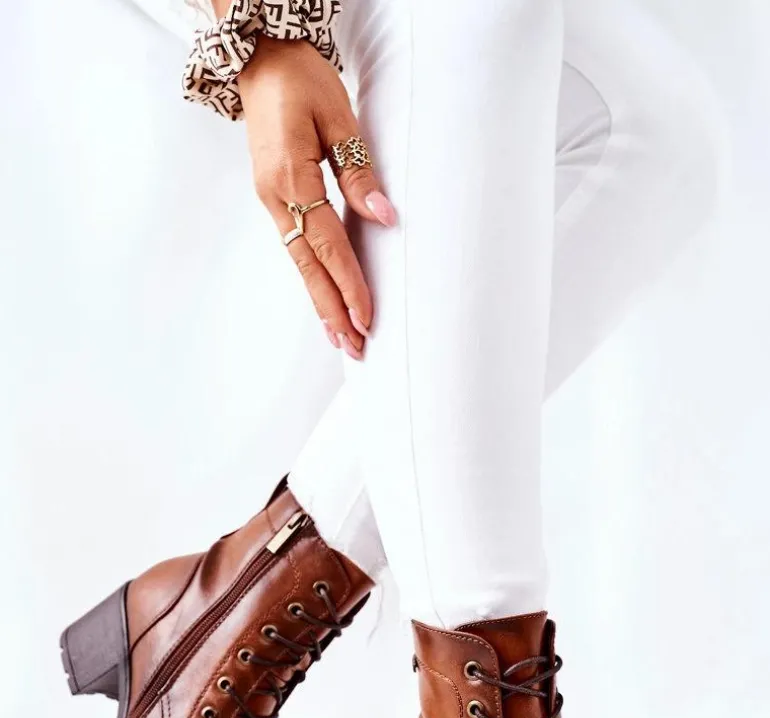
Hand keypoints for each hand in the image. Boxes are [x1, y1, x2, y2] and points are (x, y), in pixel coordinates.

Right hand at [238, 37, 396, 358]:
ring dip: (322, 302)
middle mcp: (275, 197)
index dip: (349, 283)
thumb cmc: (299, 79)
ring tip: (342, 338)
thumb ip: (359, 170)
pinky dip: (312, 278)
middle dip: (333, 310)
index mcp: (291, 176)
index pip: (328, 243)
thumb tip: (384, 216)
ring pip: (300, 263)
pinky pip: (296, 248)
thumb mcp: (338, 115)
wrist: (259, 59)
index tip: (367, 317)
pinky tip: (325, 300)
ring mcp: (271, 200)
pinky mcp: (274, 198)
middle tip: (355, 348)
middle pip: (309, 267)